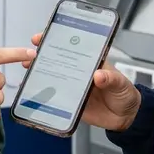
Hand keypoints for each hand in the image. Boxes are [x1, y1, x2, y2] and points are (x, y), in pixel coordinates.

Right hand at [22, 33, 139, 131]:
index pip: (72, 46)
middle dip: (42, 53)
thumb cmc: (125, 94)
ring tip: (28, 69)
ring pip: (53, 76)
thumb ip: (111, 79)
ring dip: (40, 72)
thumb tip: (99, 75)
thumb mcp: (121, 84)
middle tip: (31, 52)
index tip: (45, 36)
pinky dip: (44, 95)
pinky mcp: (70, 102)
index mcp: (91, 62)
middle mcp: (79, 72)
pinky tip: (35, 92)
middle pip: (58, 59)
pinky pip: (55, 97)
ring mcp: (73, 86)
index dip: (57, 39)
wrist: (125, 117)